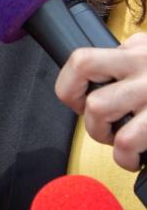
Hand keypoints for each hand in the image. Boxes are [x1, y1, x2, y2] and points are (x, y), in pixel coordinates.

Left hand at [55, 32, 146, 169]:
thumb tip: (95, 68)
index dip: (70, 87)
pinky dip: (127, 158)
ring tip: (126, 143)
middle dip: (92, 121)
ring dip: (108, 138)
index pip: (80, 60)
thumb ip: (127, 56)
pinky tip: (138, 158)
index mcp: (138, 51)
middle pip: (88, 92)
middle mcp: (143, 66)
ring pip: (100, 111)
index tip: (80, 101)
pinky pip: (128, 141)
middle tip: (108, 128)